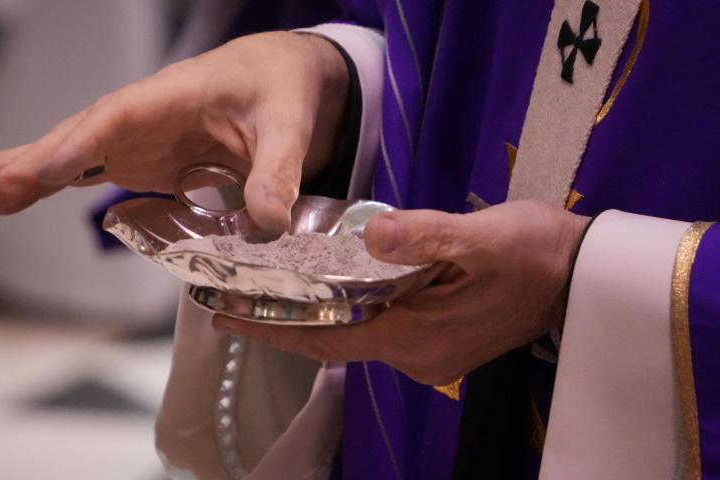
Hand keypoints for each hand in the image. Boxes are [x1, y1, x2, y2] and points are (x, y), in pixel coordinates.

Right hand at [0, 32, 348, 233]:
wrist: (278, 76)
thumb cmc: (279, 88)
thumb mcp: (290, 125)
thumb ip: (278, 170)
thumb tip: (267, 224)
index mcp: (178, 93)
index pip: (121, 116)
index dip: (84, 143)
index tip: (49, 172)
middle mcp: (147, 114)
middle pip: (82, 134)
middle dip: (35, 161)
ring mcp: (140, 138)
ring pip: (73, 151)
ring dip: (25, 170)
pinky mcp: (143, 158)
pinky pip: (91, 170)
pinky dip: (53, 182)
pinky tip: (13, 194)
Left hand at [213, 200, 589, 385]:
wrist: (580, 274)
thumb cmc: (535, 252)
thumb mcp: (481, 236)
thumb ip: (423, 235)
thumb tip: (369, 238)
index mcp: (415, 337)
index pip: (326, 338)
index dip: (272, 331)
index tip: (225, 321)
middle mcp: (415, 355)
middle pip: (333, 338)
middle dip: (282, 320)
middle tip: (233, 296)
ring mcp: (428, 351)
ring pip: (355, 332)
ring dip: (313, 311)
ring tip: (269, 284)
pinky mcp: (438, 338)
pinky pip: (379, 325)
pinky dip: (346, 307)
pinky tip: (329, 283)